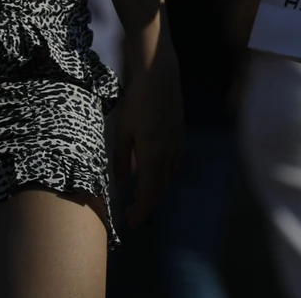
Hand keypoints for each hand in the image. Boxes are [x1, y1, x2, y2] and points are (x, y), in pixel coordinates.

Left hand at [113, 33, 184, 228]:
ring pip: (167, 178)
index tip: (129, 224)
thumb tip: (123, 184)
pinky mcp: (180, 137)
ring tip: (138, 197)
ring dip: (154, 191)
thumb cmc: (136, 102)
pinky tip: (150, 173)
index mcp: (153, 156)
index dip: (139, 213)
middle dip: (146, 206)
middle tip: (131, 215)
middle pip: (159, 190)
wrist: (160, 76)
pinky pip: (172, 165)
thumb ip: (121, 160)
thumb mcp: (122, 131)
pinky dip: (161, 176)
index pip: (148, 195)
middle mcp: (169, 155)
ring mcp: (177, 146)